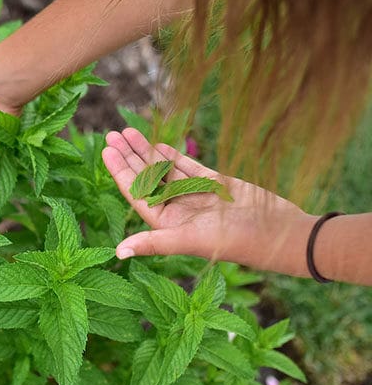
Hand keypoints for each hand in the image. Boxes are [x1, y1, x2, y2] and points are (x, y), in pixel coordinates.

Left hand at [102, 128, 317, 275]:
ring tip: (127, 132)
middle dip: (128, 157)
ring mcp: (195, 195)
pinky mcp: (214, 184)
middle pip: (146, 179)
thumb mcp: (188, 240)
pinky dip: (172, 155)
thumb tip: (117, 252)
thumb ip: (153, 243)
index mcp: (166, 223)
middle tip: (111, 134)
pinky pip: (187, 166)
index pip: (136, 193)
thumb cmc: (233, 241)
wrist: (279, 232)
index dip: (120, 171)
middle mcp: (177, 209)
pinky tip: (156, 143)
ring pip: (164, 170)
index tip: (106, 150)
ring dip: (146, 152)